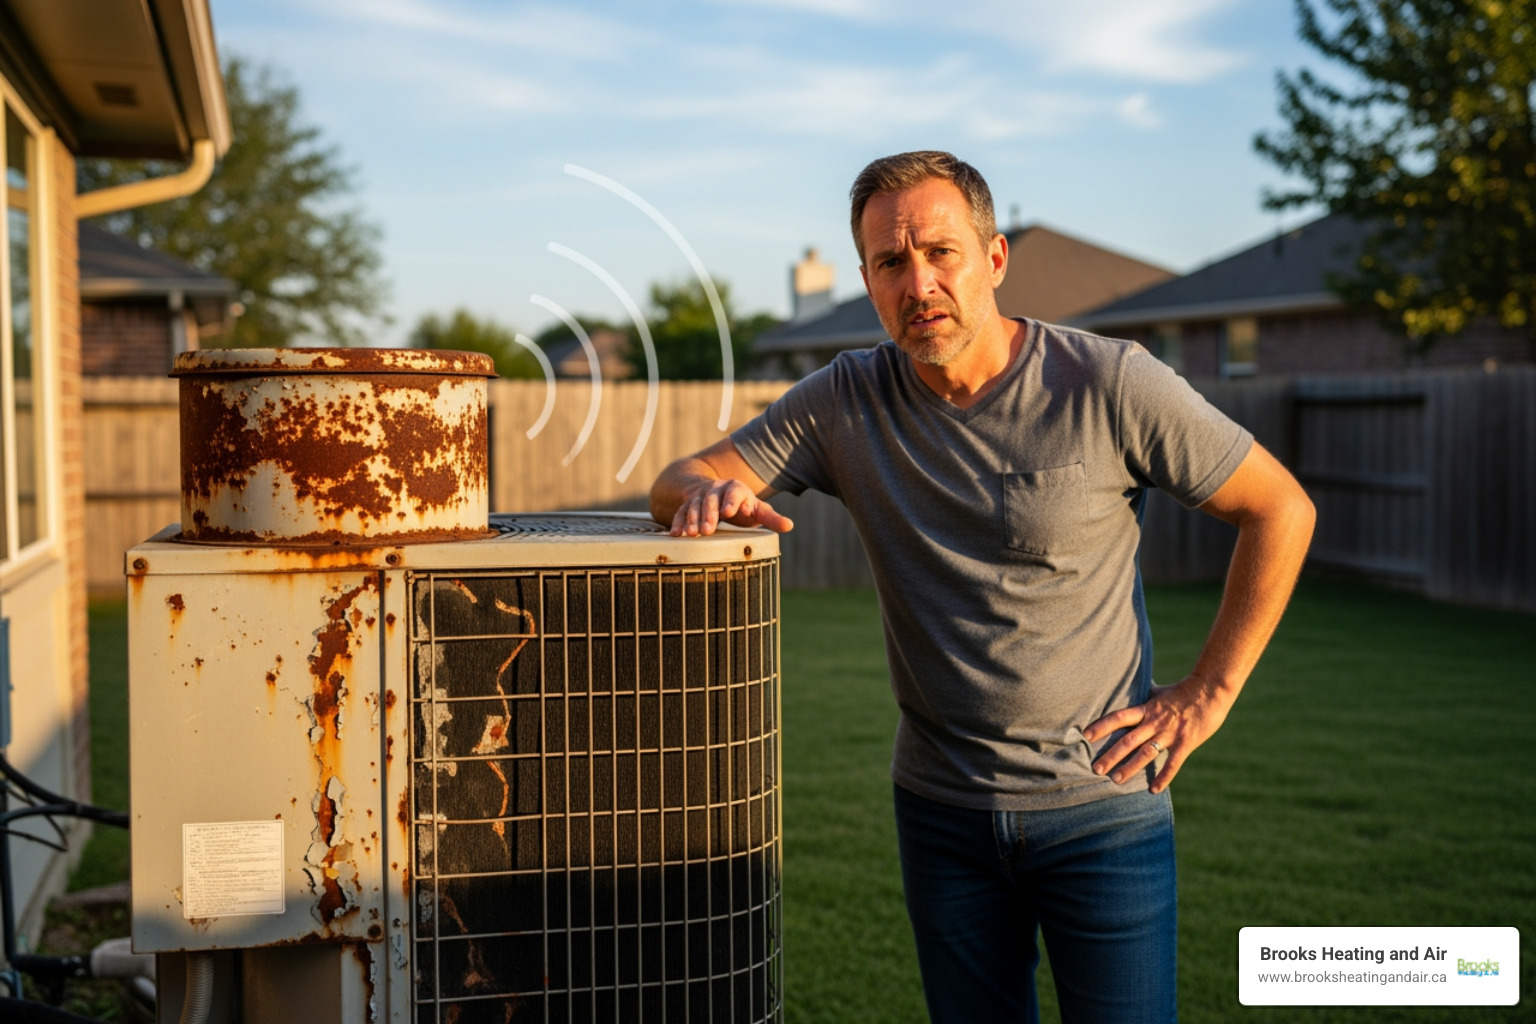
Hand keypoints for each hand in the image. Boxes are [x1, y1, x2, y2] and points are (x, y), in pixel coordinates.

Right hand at [670, 478, 793, 536]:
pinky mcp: (687, 504)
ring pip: (694, 505)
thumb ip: (770, 517)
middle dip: (709, 514)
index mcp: (735, 489)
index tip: (729, 512)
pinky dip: (678, 522)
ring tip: (692, 534)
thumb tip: (789, 526)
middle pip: (711, 499)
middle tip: (708, 530)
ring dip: (692, 519)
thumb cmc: (739, 503)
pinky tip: (676, 534)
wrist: (713, 489)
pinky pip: (680, 512)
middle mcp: (716, 490)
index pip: (735, 492)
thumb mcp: (755, 508)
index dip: (732, 502)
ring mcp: (700, 496)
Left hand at [1082, 675, 1232, 793]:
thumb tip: (1130, 687)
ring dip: (1130, 768)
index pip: (1119, 717)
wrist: (1210, 690)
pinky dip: (1163, 777)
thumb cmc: (1183, 691)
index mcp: (1146, 709)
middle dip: (1111, 755)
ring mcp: (1170, 733)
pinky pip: (1173, 763)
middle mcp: (1154, 722)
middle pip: (1128, 740)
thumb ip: (1144, 696)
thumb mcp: (1159, 692)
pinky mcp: (1185, 742)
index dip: (1102, 725)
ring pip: (1146, 753)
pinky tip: (1153, 790)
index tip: (1086, 735)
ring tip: (1116, 780)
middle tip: (1096, 769)